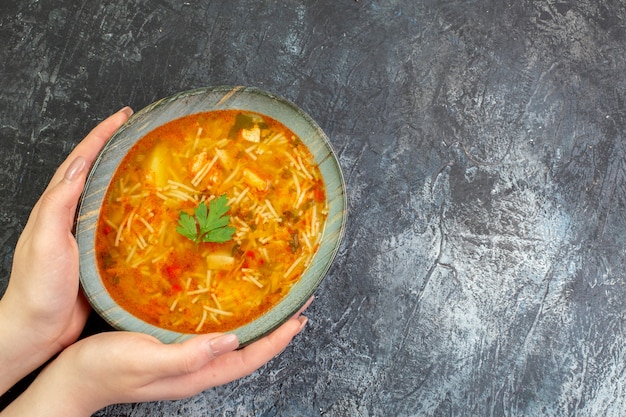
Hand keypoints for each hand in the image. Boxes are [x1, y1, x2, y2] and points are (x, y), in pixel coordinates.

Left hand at [0, 107, 132, 393]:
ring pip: (108, 195)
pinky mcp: (99, 254)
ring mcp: (84, 234)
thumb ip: (59, 203)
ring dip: (125, 174)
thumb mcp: (46, 239)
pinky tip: (151, 211)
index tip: (124, 116)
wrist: (37, 327)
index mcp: (56, 206)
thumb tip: (79, 165)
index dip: (102, 136)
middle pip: (94, 171)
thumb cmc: (38, 286)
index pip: (81, 160)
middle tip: (140, 132)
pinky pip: (118, 223)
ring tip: (149, 163)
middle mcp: (70, 215)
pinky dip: (133, 209)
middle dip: (115, 147)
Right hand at [2, 306, 309, 416]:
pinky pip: (212, 335)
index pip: (249, 358)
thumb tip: (230, 342)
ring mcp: (185, 361)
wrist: (71, 377)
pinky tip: (228, 307)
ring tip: (273, 304)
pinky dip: (230, 321)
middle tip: (296, 305)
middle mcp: (196, 369)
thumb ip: (187, 355)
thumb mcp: (144, 359)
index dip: (278, 339)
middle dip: (275, 331)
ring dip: (256, 325)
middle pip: (247, 351)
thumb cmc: (103, 369)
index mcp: (196, 374)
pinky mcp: (171, 348)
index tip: (301, 317)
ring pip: (233, 343)